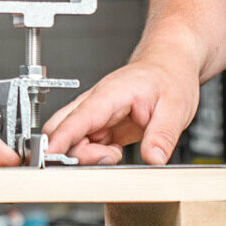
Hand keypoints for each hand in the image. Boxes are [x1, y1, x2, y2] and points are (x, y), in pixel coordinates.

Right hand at [42, 61, 199, 165]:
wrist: (169, 65)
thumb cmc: (169, 76)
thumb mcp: (176, 107)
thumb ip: (162, 136)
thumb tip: (153, 159)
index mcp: (110, 95)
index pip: (77, 119)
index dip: (60, 139)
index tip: (49, 156)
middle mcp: (96, 104)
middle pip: (60, 129)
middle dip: (70, 152)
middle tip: (102, 160)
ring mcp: (96, 116)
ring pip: (71, 140)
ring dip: (86, 156)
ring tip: (115, 154)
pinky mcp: (101, 127)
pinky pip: (84, 145)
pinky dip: (93, 156)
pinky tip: (113, 154)